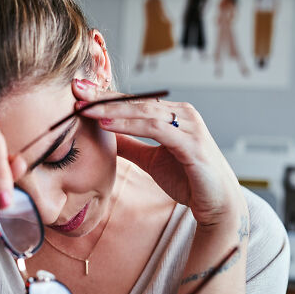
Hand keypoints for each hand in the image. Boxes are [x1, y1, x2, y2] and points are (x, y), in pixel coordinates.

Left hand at [73, 80, 246, 227]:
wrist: (217, 204)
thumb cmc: (188, 179)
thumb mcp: (151, 160)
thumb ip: (131, 144)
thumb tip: (104, 133)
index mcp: (173, 114)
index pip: (135, 101)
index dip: (106, 95)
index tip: (79, 91)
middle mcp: (183, 114)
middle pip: (137, 101)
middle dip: (105, 96)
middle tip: (77, 89)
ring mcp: (189, 127)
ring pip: (145, 112)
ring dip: (112, 109)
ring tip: (86, 108)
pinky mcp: (192, 144)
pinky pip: (155, 129)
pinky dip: (130, 125)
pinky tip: (108, 124)